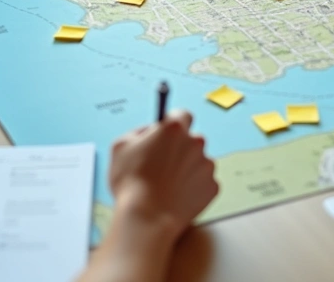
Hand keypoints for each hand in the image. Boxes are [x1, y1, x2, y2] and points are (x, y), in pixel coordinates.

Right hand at [108, 111, 217, 242]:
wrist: (147, 219)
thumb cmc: (132, 184)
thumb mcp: (120, 146)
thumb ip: (138, 132)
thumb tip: (148, 132)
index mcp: (173, 129)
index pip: (182, 115)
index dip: (173, 124)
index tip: (167, 133)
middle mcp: (195, 143)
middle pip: (191, 139)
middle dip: (179, 148)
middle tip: (162, 164)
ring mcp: (206, 166)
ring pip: (198, 161)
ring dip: (187, 168)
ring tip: (167, 185)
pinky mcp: (212, 187)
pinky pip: (203, 182)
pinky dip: (193, 187)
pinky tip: (176, 196)